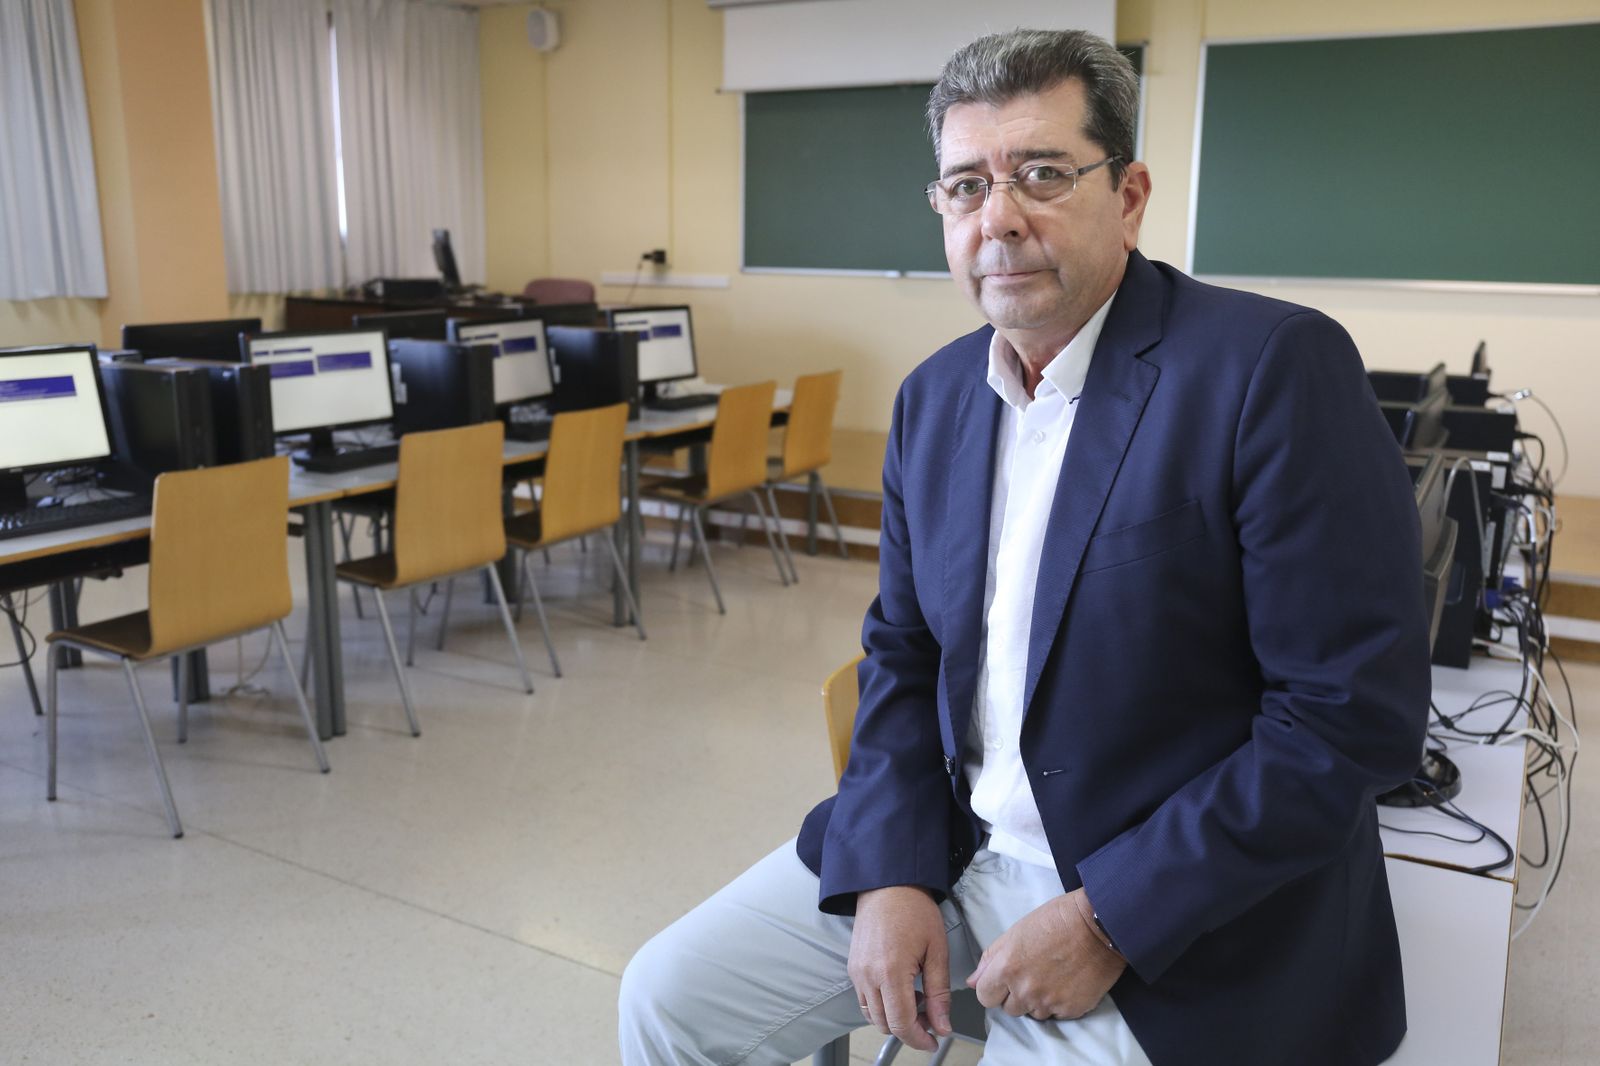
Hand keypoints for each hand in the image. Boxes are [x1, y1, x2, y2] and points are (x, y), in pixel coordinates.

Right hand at [847, 885, 952, 1051]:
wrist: (887, 884)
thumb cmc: (913, 909)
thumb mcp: (936, 950)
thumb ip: (939, 993)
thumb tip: (942, 1025)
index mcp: (891, 971)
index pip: (901, 1023)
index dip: (919, 1039)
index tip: (933, 1041)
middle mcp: (868, 975)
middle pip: (885, 1024)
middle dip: (910, 1030)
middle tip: (932, 1021)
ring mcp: (857, 972)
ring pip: (873, 1016)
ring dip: (895, 1019)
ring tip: (919, 1004)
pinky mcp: (853, 968)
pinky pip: (865, 1000)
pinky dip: (883, 1006)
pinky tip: (902, 993)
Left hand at [965, 888, 1125, 1020]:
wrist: (1099, 924)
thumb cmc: (1057, 920)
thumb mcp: (1016, 932)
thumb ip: (991, 959)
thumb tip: (973, 980)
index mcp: (1007, 968)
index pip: (984, 996)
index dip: (992, 988)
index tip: (1002, 980)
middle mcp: (1025, 990)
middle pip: (1008, 1009)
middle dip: (1015, 994)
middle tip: (1031, 973)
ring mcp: (1049, 1002)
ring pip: (1033, 1013)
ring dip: (1037, 1000)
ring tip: (1051, 975)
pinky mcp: (1071, 1009)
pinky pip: (1056, 1014)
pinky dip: (1059, 1002)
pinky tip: (1066, 981)